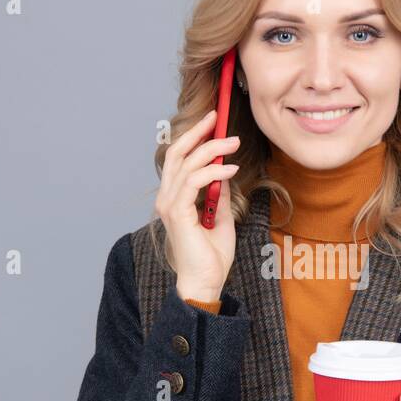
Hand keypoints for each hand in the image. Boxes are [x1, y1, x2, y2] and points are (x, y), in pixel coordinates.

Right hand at [155, 107, 241, 302]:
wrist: (206, 282)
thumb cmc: (211, 256)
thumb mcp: (221, 217)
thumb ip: (218, 194)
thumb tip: (224, 172)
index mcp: (174, 198)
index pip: (179, 159)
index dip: (193, 137)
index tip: (212, 123)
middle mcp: (167, 198)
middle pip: (177, 153)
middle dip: (197, 132)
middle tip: (217, 119)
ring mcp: (170, 205)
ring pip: (187, 163)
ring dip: (212, 149)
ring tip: (234, 143)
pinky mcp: (177, 213)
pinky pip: (194, 181)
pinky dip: (213, 171)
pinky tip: (231, 170)